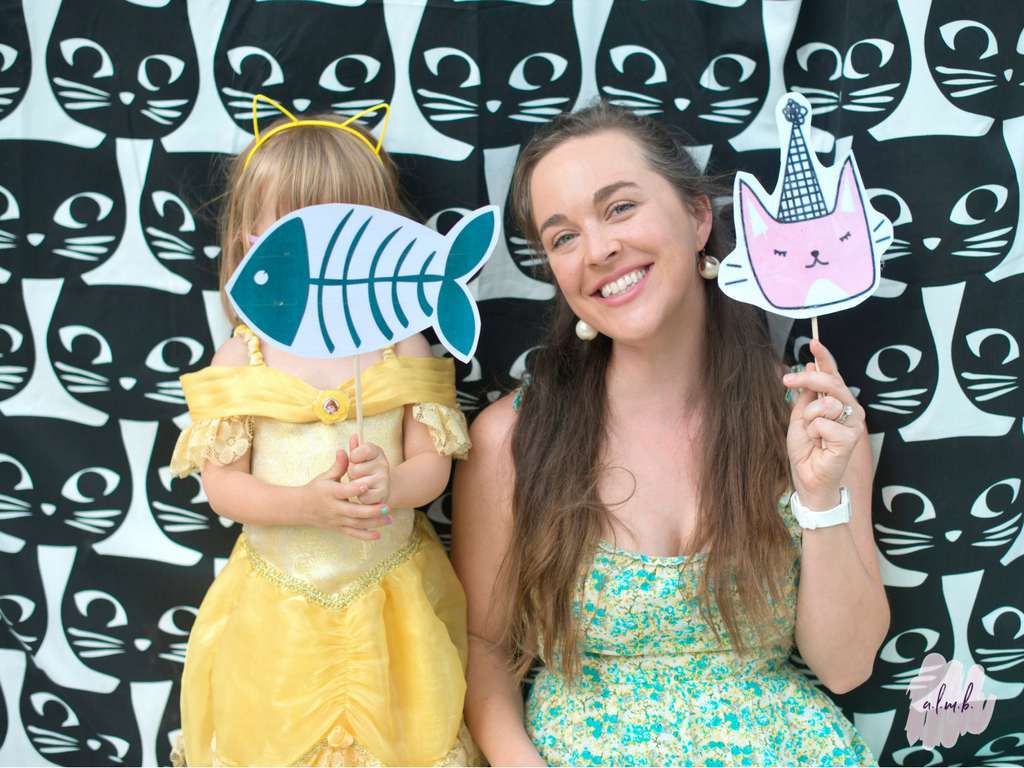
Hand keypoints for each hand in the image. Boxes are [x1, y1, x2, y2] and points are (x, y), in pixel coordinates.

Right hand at [303, 449, 390, 539]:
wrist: (301, 508)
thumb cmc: (316, 489)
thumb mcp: (325, 476)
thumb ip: (338, 465)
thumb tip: (344, 450)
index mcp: (330, 493)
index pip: (343, 491)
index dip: (354, 490)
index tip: (367, 486)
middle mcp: (334, 508)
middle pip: (354, 512)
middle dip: (371, 510)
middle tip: (387, 507)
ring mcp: (337, 520)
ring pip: (356, 524)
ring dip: (374, 522)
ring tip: (389, 518)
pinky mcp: (339, 528)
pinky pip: (353, 534)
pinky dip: (365, 536)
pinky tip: (378, 534)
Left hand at [346, 433, 390, 505]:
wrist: (382, 487)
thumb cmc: (366, 470)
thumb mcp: (360, 458)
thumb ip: (355, 448)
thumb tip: (353, 437)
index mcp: (377, 452)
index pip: (363, 450)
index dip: (354, 456)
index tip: (354, 459)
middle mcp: (383, 464)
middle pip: (355, 469)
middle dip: (351, 474)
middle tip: (357, 475)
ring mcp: (384, 480)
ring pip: (358, 484)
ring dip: (355, 487)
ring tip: (361, 484)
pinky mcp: (383, 494)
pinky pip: (363, 497)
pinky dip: (361, 497)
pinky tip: (365, 494)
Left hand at [783, 339, 864, 510]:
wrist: (807, 478)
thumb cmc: (806, 450)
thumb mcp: (800, 416)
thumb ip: (808, 394)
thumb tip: (812, 366)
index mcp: (838, 402)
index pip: (833, 374)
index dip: (825, 357)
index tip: (814, 342)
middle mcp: (850, 409)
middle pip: (830, 382)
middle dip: (806, 378)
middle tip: (787, 381)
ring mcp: (854, 424)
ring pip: (825, 403)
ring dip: (809, 418)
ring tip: (812, 435)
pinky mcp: (851, 438)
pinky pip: (823, 423)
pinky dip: (814, 434)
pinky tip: (819, 446)